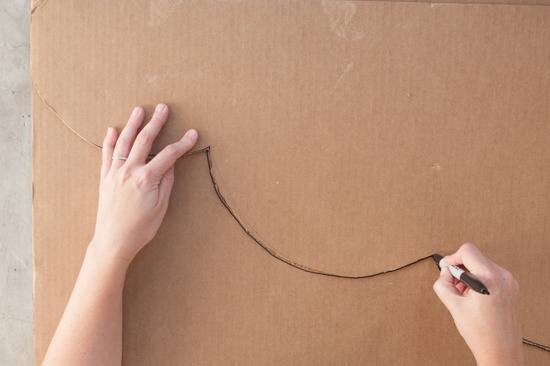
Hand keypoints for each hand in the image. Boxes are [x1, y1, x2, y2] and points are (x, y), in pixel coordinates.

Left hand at [90, 103, 197, 264]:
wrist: (113, 241)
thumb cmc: (141, 228)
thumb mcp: (161, 207)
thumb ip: (166, 182)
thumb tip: (170, 164)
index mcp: (147, 179)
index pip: (169, 155)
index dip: (183, 143)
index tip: (193, 134)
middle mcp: (129, 171)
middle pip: (145, 140)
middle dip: (156, 122)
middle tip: (163, 108)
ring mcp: (115, 172)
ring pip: (124, 142)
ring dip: (132, 124)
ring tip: (139, 110)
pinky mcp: (105, 178)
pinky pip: (107, 154)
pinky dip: (110, 141)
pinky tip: (113, 129)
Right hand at [433, 243, 522, 365]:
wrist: (501, 351)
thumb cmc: (482, 333)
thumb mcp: (454, 306)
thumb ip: (443, 284)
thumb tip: (444, 274)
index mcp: (490, 278)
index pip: (468, 251)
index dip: (452, 258)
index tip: (446, 269)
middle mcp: (503, 277)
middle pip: (475, 258)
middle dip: (460, 270)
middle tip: (453, 286)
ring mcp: (509, 283)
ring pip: (482, 266)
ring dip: (469, 276)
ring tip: (464, 295)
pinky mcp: (511, 289)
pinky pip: (490, 275)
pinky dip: (478, 281)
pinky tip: (473, 298)